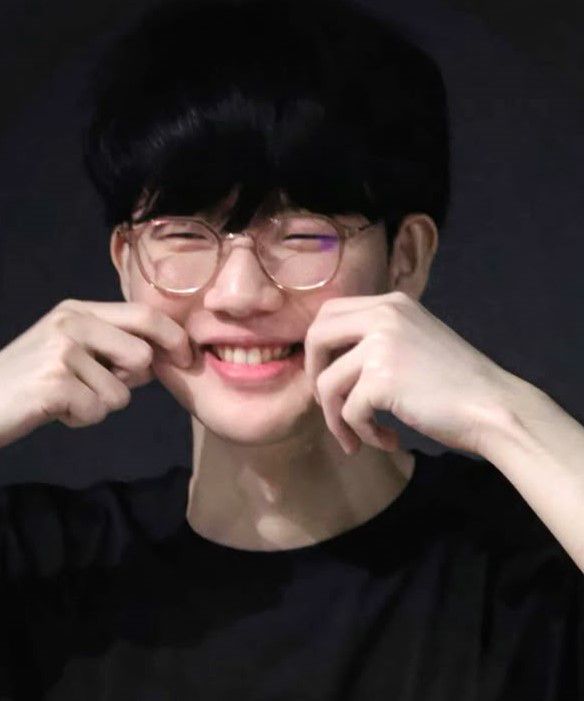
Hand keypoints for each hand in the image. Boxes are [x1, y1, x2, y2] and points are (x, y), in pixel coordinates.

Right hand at [0, 299, 192, 448]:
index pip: (145, 315)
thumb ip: (114, 345)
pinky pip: (98, 412)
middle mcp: (71, 322)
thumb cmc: (32, 379)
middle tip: (95, 385)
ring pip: (122, 393)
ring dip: (99, 405)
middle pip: (142, 355)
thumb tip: (166, 355)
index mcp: (79, 309)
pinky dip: (81, 420)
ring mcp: (61, 351)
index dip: (175, 337)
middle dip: (130, 381)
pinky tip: (55, 410)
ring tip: (67, 398)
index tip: (187, 358)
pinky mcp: (54, 383)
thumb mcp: (72, 348)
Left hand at [304, 290, 514, 456]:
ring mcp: (381, 345)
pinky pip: (349, 412)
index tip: (328, 376)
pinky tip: (388, 440)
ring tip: (360, 437)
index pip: (329, 313)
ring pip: (327, 384)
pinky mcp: (382, 379)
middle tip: (330, 405)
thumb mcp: (414, 342)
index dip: (319, 348)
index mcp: (391, 304)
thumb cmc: (456, 384)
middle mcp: (384, 315)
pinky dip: (363, 433)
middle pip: (316, 338)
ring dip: (338, 419)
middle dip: (314, 376)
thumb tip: (329, 362)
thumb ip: (376, 340)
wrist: (494, 408)